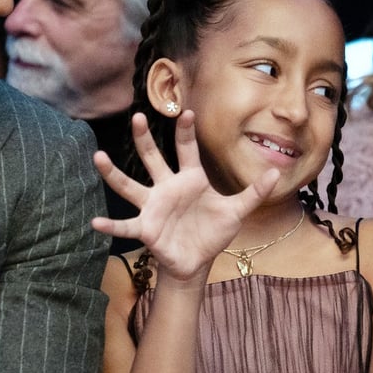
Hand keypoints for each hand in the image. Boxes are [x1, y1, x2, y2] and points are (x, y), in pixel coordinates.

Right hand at [91, 111, 281, 281]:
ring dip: (114, 173)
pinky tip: (95, 223)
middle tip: (139, 117)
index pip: (187, 150)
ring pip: (130, 186)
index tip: (186, 112)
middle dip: (145, 139)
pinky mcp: (146, 229)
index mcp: (190, 180)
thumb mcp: (237, 211)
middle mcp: (167, 188)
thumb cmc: (212, 232)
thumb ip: (254, 192)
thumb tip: (276, 173)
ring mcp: (153, 207)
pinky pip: (125, 226)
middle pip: (153, 159)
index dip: (186, 132)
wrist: (197, 261)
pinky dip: (111, 226)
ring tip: (98, 158)